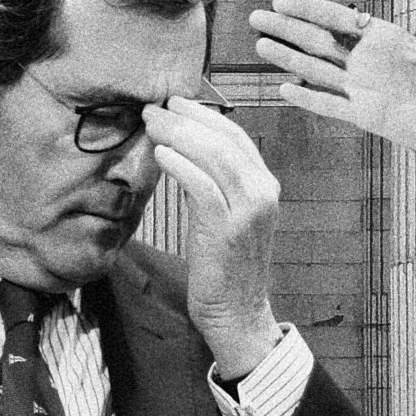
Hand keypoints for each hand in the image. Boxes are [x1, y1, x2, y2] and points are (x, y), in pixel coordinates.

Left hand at [143, 97, 281, 378]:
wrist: (237, 312)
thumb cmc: (224, 262)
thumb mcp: (225, 212)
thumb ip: (212, 180)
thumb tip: (179, 146)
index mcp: (264, 184)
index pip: (234, 135)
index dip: (203, 114)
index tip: (174, 103)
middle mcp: (263, 192)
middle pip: (223, 139)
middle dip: (186, 119)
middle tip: (155, 108)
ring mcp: (248, 210)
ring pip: (213, 156)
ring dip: (178, 135)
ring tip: (152, 125)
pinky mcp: (227, 229)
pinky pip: (201, 186)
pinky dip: (179, 165)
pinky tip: (160, 154)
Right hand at [249, 0, 415, 175]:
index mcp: (381, 39)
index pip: (337, 18)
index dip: (308, 9)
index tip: (281, 1)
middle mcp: (364, 61)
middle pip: (317, 40)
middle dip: (286, 29)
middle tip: (257, 17)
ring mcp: (359, 87)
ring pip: (316, 69)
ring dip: (288, 58)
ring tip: (260, 45)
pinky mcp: (361, 114)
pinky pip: (328, 104)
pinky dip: (307, 98)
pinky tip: (285, 88)